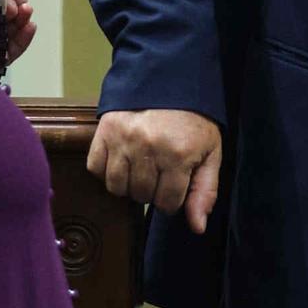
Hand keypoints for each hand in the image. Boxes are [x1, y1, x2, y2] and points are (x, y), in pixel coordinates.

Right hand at [87, 109, 222, 233]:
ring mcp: (123, 139)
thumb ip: (205, 191)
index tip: (176, 182)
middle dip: (153, 189)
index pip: (168, 203)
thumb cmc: (193, 120)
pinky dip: (107, 170)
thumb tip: (198, 227)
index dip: (173, 198)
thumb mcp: (210, 152)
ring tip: (142, 166)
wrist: (169, 80)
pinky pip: (96, 169)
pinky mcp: (103, 131)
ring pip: (118, 188)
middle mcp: (148, 148)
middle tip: (160, 169)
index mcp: (179, 154)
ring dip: (130, 183)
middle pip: (142, 197)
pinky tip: (123, 159)